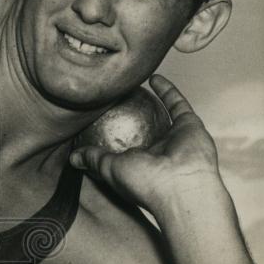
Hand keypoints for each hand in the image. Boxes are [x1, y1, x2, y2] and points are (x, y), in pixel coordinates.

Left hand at [70, 74, 221, 216]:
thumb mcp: (110, 169)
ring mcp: (175, 139)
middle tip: (115, 98)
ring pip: (161, 114)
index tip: (97, 121)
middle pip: (143, 131)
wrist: (182, 186)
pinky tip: (151, 77)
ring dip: (148, 100)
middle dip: (131, 117)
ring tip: (133, 85)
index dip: (111, 137)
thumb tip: (73, 158)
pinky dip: (167, 89)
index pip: (122, 149)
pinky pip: (177, 103)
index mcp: (139, 166)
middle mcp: (158, 153)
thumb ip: (94, 159)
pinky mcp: (190, 126)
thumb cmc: (145, 183)